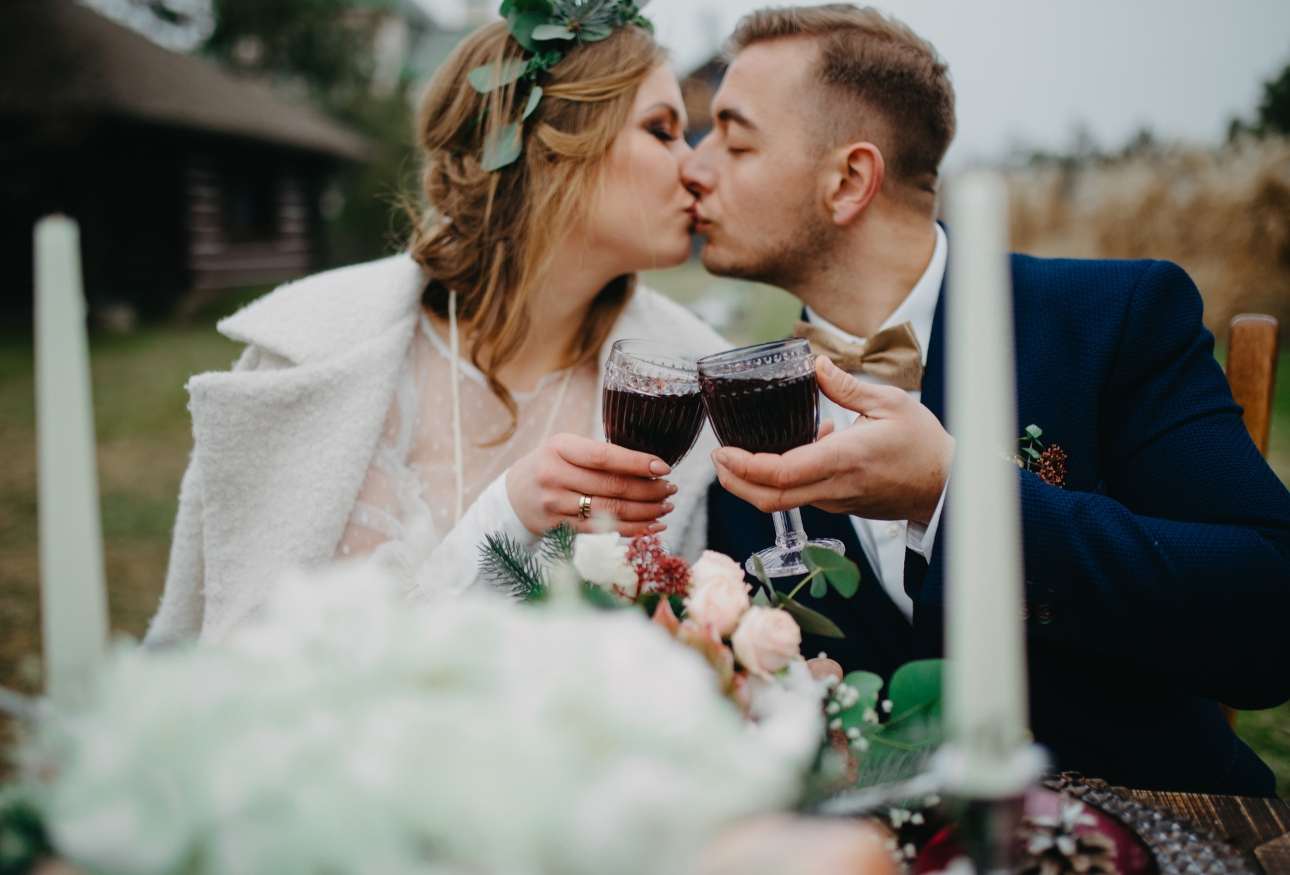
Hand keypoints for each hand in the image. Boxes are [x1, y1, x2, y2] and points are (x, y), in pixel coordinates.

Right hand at [506, 433, 678, 536]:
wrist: (513, 495)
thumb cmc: (550, 465)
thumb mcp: (566, 448)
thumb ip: (599, 455)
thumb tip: (649, 467)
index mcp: (559, 447)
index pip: (604, 457)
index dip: (638, 463)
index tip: (664, 468)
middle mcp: (554, 475)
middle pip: (612, 487)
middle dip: (649, 490)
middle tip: (670, 490)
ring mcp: (554, 505)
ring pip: (611, 512)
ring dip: (645, 512)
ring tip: (666, 507)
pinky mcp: (558, 528)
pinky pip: (602, 531)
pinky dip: (632, 530)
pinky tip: (651, 526)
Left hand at [712, 357, 953, 523]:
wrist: (947, 486)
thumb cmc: (923, 444)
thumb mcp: (891, 403)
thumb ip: (847, 386)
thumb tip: (815, 363)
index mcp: (844, 459)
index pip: (781, 473)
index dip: (744, 466)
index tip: (722, 451)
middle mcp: (834, 487)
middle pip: (769, 499)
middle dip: (734, 482)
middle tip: (718, 457)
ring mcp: (835, 500)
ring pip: (782, 501)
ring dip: (755, 481)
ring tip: (741, 451)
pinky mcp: (839, 504)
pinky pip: (801, 495)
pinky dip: (783, 478)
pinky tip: (794, 447)